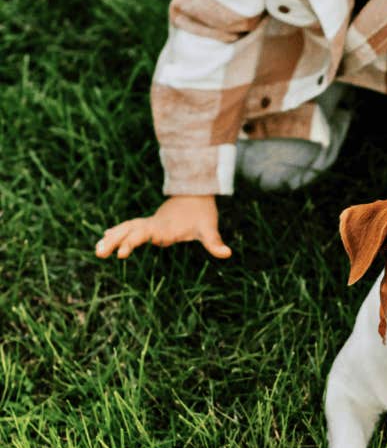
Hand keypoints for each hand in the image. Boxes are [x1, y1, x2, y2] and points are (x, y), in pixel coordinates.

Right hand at [94, 195, 230, 259]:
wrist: (197, 193)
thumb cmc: (203, 213)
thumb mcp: (210, 229)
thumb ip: (215, 242)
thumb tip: (228, 253)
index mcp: (164, 228)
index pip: (144, 235)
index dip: (132, 243)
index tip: (121, 253)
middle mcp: (153, 225)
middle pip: (129, 232)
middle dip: (114, 242)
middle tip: (98, 253)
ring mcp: (150, 224)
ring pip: (126, 229)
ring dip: (112, 238)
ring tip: (96, 250)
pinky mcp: (149, 225)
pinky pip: (130, 228)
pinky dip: (118, 232)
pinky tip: (105, 237)